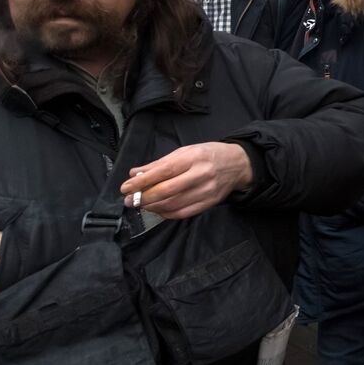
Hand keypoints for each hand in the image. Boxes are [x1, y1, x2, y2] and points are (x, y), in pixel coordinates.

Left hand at [121, 142, 253, 219]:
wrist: (238, 164)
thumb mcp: (186, 151)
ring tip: (141, 204)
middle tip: (129, 200)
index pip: (163, 171)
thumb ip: (160, 163)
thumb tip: (135, 173)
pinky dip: (166, 213)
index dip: (142, 181)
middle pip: (167, 190)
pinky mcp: (209, 203)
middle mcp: (201, 174)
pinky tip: (158, 209)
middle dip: (143, 197)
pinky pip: (183, 213)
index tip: (126, 187)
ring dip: (152, 207)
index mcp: (194, 157)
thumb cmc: (209, 155)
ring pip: (173, 204)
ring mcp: (206, 191)